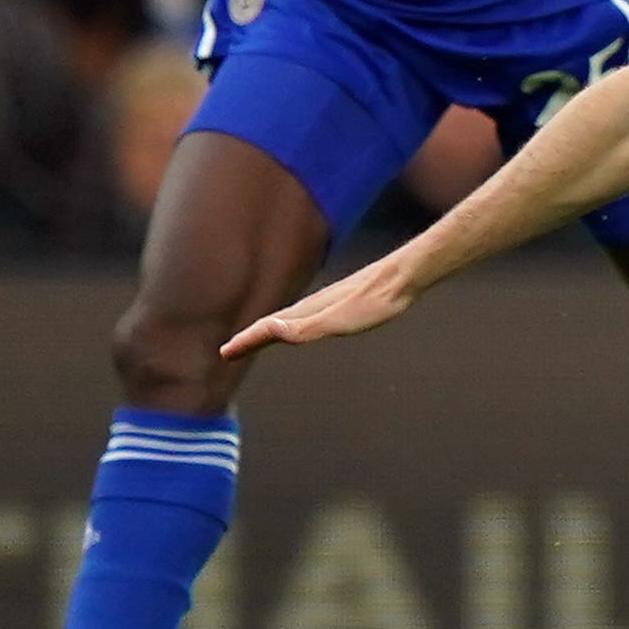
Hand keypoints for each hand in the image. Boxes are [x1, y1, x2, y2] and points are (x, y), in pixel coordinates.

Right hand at [221, 254, 421, 360]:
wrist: (404, 276)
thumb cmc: (375, 301)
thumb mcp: (340, 321)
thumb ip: (305, 328)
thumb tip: (269, 328)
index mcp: (307, 312)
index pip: (267, 328)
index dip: (247, 341)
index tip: (224, 353)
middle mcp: (312, 305)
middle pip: (273, 323)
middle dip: (251, 336)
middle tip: (230, 350)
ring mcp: (327, 302)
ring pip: (289, 318)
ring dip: (270, 329)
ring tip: (258, 337)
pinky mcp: (342, 301)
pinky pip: (308, 315)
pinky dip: (294, 323)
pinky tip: (303, 324)